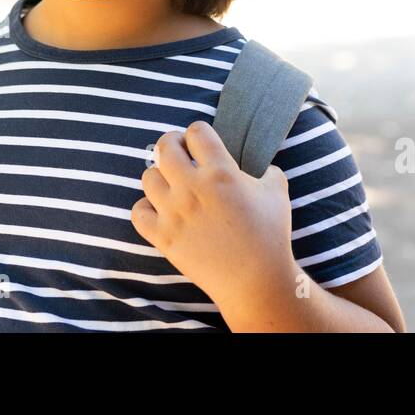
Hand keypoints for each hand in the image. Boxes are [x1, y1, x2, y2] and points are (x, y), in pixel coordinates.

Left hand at [131, 121, 298, 311]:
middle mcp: (192, 188)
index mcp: (220, 172)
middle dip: (172, 143)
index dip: (199, 132)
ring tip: (172, 184)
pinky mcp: (163, 237)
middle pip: (165, 146)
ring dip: (160, 175)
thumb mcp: (277, 193)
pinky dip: (146, 208)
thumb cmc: (270, 237)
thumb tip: (261, 167)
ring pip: (148, 176)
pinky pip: (137, 212)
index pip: (196, 131)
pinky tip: (160, 210)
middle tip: (180, 151)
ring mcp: (173, 213)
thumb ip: (267, 171)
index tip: (202, 142)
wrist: (256, 283)